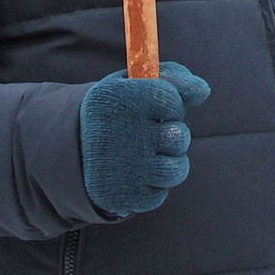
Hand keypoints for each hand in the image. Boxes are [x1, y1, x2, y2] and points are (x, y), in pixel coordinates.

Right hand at [79, 61, 211, 215]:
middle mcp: (118, 134)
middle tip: (152, 132)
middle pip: (178, 137)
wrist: (71, 147)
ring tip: (151, 154)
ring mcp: (121, 168)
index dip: (171, 103)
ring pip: (176, 170)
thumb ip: (173, 78)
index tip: (155, 105)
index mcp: (118, 99)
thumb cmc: (116, 111)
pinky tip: (136, 173)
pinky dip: (152, 185)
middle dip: (172, 134)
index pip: (171, 99)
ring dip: (169, 161)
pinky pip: (159, 194)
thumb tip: (203, 90)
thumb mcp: (134, 84)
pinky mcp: (121, 197)